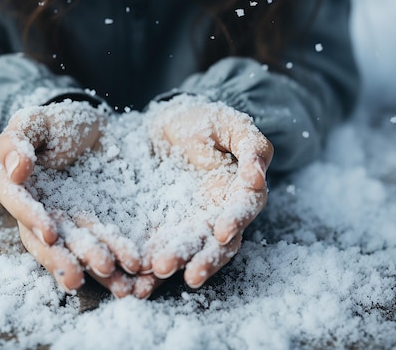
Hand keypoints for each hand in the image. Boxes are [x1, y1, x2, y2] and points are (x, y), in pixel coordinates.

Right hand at [0, 101, 139, 295]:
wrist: (96, 130)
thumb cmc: (58, 124)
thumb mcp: (36, 122)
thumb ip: (17, 140)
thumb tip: (14, 169)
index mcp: (20, 189)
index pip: (21, 206)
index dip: (32, 219)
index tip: (50, 232)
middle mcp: (42, 214)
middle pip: (47, 241)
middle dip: (63, 258)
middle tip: (78, 275)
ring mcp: (70, 225)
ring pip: (77, 249)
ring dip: (92, 265)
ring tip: (111, 276)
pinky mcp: (98, 229)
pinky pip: (105, 247)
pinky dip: (117, 261)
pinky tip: (132, 275)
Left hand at [140, 97, 272, 291]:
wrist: (167, 122)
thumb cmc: (204, 120)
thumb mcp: (231, 124)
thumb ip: (251, 146)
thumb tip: (258, 176)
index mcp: (239, 191)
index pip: (241, 210)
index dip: (234, 221)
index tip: (222, 232)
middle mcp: (217, 213)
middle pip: (216, 243)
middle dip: (203, 258)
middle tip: (189, 274)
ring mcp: (190, 221)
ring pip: (188, 249)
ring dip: (176, 263)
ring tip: (155, 275)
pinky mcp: (165, 225)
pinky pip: (160, 246)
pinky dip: (150, 262)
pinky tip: (137, 275)